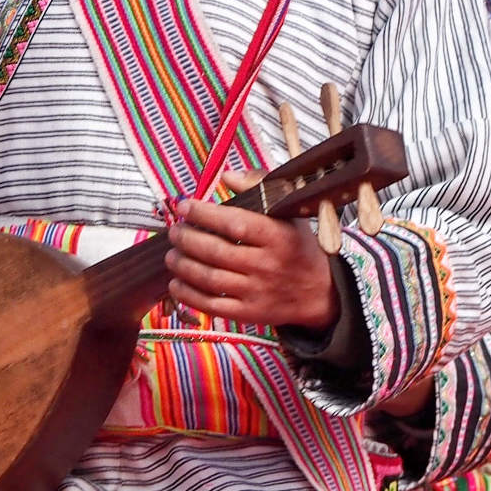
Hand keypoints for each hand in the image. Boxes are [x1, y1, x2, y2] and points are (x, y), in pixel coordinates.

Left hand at [166, 172, 336, 330]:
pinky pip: (211, 305)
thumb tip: (227, 176)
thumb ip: (259, 186)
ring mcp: (257, 292)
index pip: (234, 223)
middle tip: (175, 231)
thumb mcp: (288, 212)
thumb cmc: (297, 245)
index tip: (185, 206)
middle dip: (186, 239)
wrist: (318, 291)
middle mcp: (267, 265)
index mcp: (278, 237)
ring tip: (171, 255)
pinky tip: (176, 282)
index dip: (204, 214)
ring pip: (209, 279)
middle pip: (216, 252)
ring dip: (182, 266)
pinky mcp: (249, 313)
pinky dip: (188, 294)